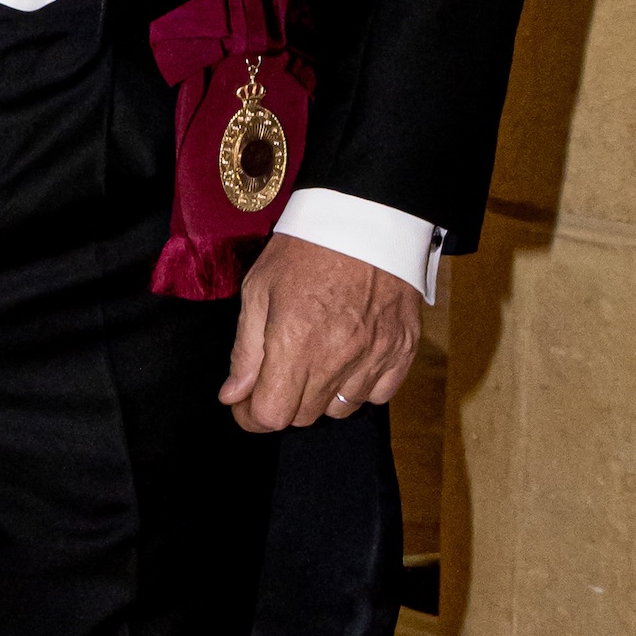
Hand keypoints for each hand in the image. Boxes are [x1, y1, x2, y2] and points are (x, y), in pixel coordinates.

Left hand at [219, 239, 421, 436]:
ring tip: (313, 363)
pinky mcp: (403, 350)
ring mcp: (375, 357)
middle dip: (282, 403)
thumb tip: (233, 396)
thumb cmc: (305, 249)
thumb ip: (245, 350)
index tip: (245, 404)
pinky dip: (359, 387)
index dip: (252, 417)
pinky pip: (378, 395)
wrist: (367, 218)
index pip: (271, 415)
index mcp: (295, 343)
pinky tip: (348, 360)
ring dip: (320, 397)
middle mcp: (337, 358)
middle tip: (275, 375)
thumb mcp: (259, 290)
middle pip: (303, 416)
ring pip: (340, 410)